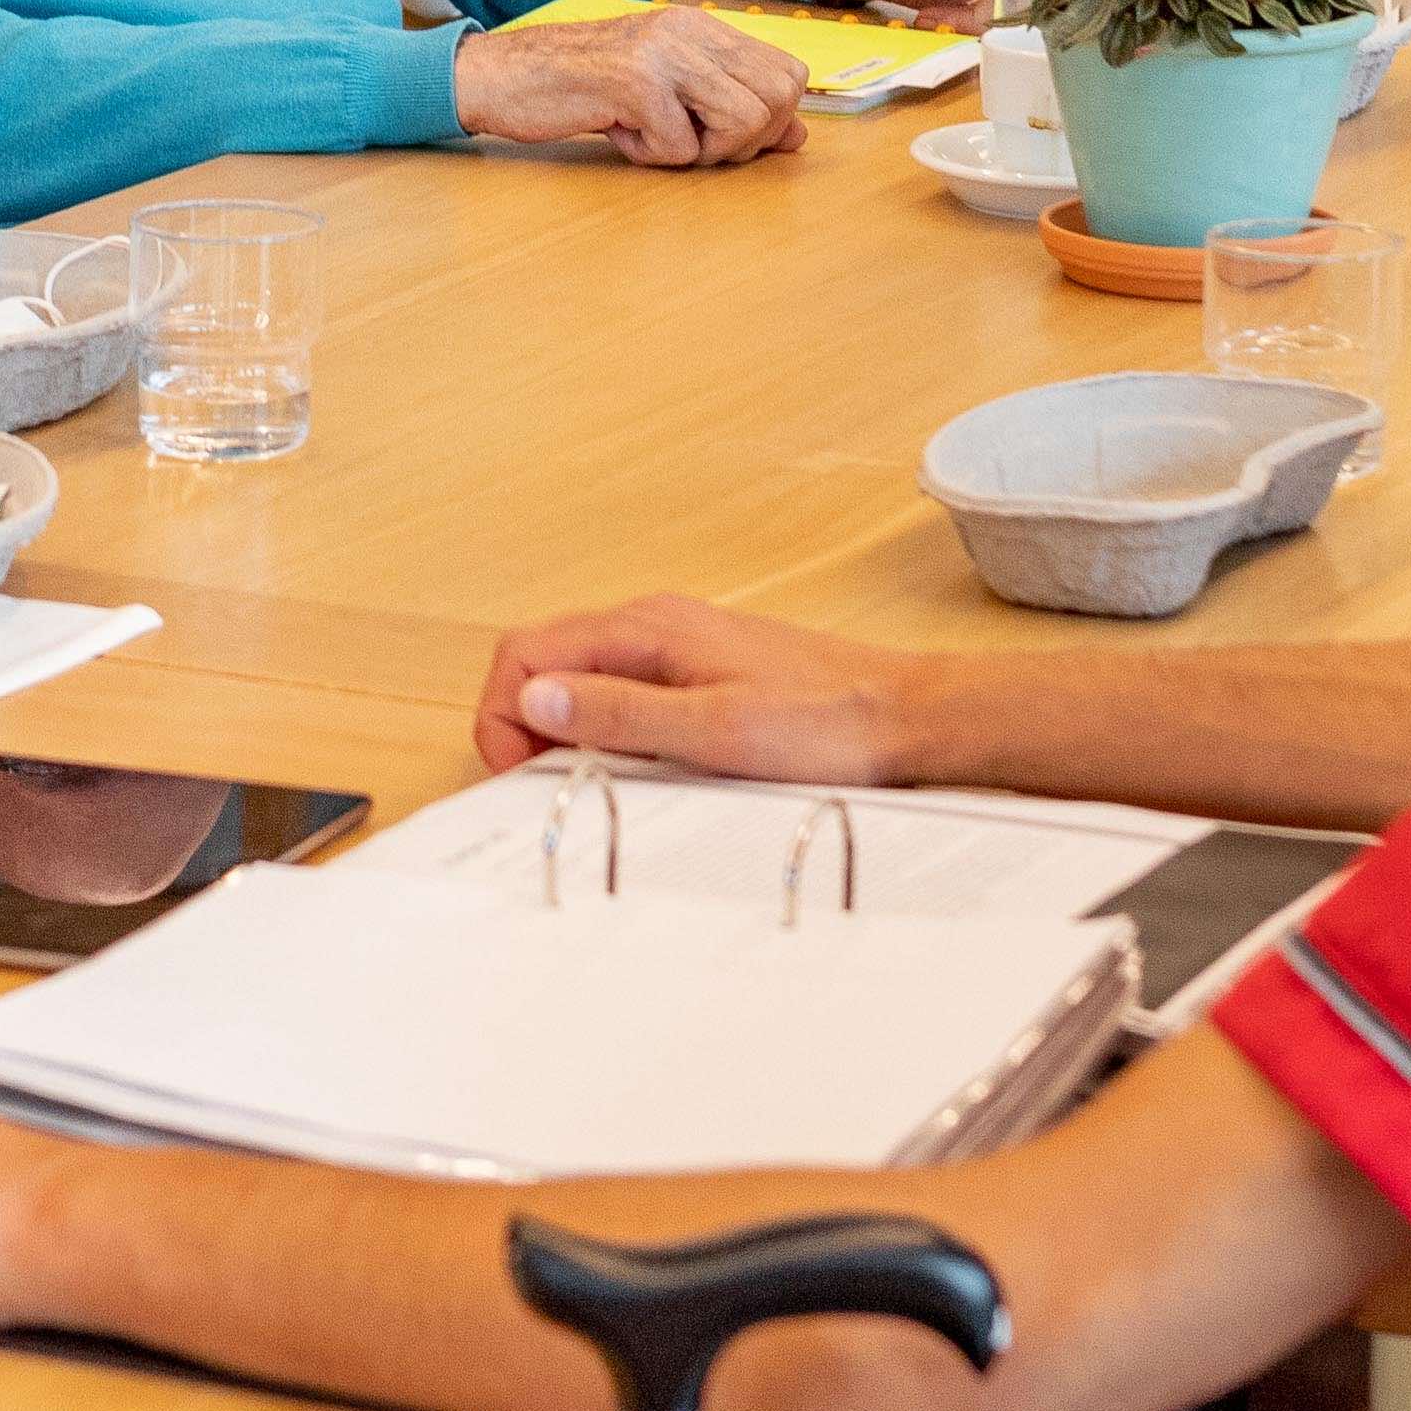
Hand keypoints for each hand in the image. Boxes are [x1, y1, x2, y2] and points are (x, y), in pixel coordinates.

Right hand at [455, 3, 812, 165]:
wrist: (503, 76)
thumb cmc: (582, 89)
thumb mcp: (666, 93)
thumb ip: (731, 106)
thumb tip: (799, 136)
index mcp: (702, 27)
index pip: (790, 73)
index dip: (772, 120)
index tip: (724, 136)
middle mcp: (690, 30)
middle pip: (779, 98)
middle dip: (746, 141)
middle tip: (691, 142)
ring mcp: (663, 52)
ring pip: (743, 121)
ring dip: (704, 151)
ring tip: (655, 138)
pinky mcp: (634, 81)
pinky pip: (680, 144)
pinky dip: (651, 155)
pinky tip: (619, 132)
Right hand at [475, 594, 935, 782]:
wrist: (907, 718)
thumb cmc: (827, 723)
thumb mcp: (714, 731)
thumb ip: (620, 713)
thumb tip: (537, 700)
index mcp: (646, 628)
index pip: (526, 649)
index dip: (503, 713)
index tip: (521, 774)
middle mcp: (654, 625)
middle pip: (545, 659)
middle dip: (525, 723)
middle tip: (547, 786)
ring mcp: (677, 646)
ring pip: (581, 677)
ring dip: (567, 729)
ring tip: (592, 782)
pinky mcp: (701, 672)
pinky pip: (623, 691)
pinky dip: (607, 729)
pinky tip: (638, 768)